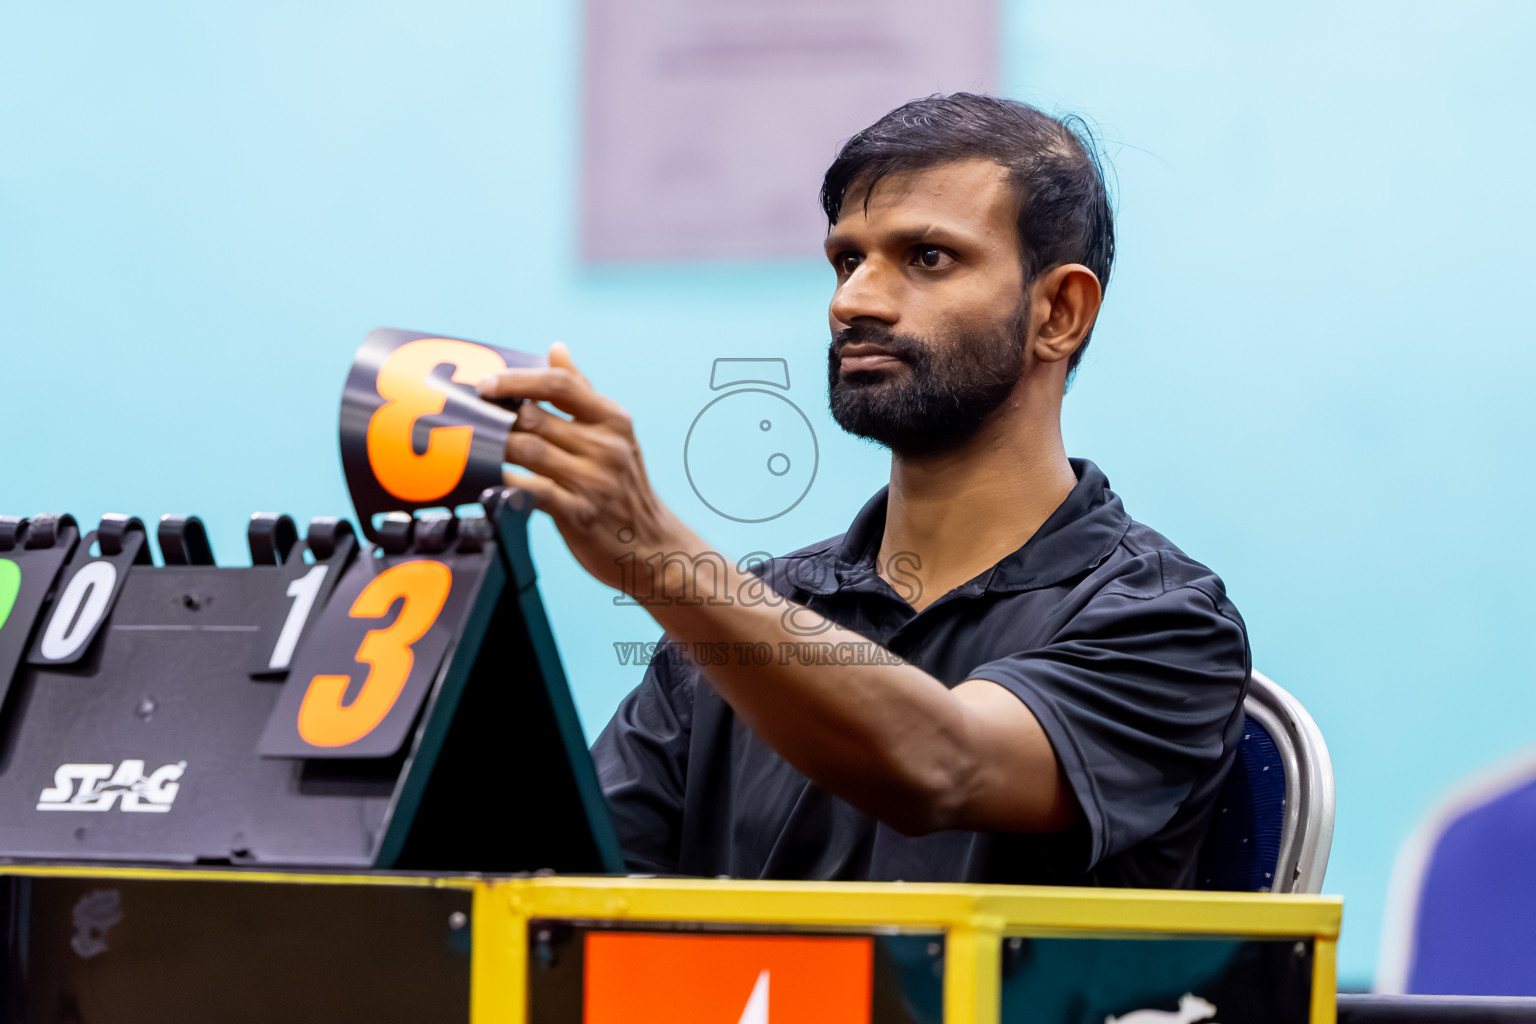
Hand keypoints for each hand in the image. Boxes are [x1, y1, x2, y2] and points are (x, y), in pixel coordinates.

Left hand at [476, 343, 700, 598]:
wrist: (652, 546)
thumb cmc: (625, 488)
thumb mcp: (615, 435)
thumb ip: (582, 394)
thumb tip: (556, 349)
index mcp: (613, 420)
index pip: (560, 385)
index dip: (517, 380)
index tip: (486, 384)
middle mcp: (606, 446)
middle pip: (535, 416)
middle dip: (495, 415)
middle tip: (466, 417)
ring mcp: (593, 480)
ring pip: (527, 450)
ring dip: (493, 446)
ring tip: (470, 445)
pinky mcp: (579, 513)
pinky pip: (530, 489)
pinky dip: (504, 481)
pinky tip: (487, 478)